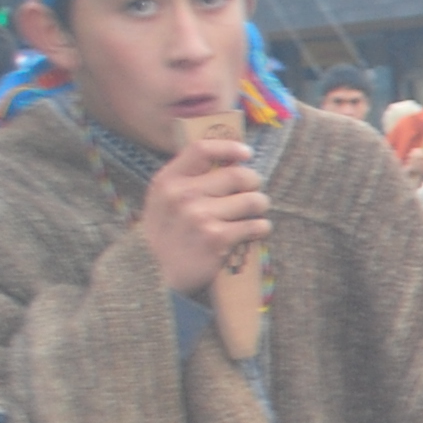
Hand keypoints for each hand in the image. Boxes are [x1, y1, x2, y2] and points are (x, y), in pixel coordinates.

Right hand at [140, 137, 267, 299]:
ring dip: (260, 207)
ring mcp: (199, 217)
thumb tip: (230, 158)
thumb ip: (188, 179)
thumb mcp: (164, 200)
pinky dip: (262, 228)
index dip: (229, 148)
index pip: (201, 149)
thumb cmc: (169, 233)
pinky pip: (256, 225)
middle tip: (254, 192)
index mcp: (167, 180)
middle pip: (238, 175)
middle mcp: (181, 195)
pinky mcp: (216, 238)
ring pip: (253, 201)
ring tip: (254, 214)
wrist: (160, 274)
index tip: (246, 154)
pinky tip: (255, 231)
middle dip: (254, 184)